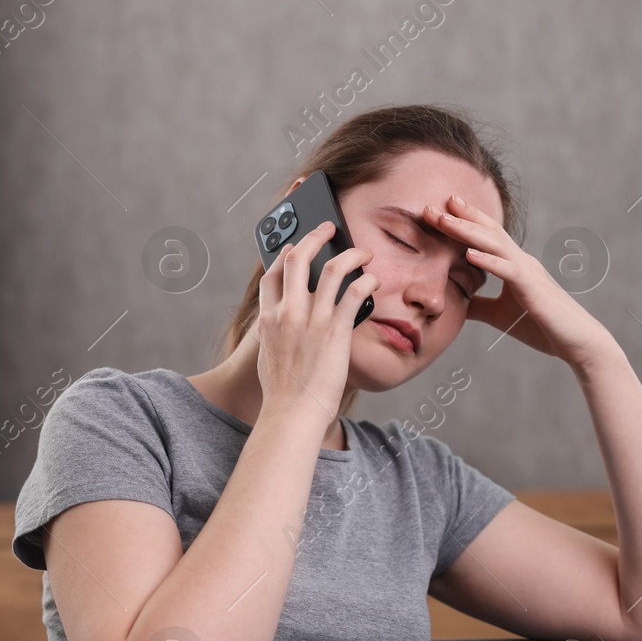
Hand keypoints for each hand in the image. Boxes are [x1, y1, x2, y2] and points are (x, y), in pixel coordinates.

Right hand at [254, 220, 379, 426]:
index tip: (296, 246)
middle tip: (329, 227)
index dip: (284, 253)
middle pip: (298, 258)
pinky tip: (373, 280)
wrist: (292, 413)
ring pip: (332, 268)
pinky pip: (354, 292)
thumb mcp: (269, 356)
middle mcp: (288, 313)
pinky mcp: (335, 330)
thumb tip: (285, 326)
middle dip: (315, 236)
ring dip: (351, 253)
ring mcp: (311, 320)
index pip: (272, 273)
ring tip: (363, 251)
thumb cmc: (284, 393)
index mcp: (268, 319)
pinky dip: (366, 279)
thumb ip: (275, 335)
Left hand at [422, 194, 613, 367]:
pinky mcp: (533, 290)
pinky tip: (469, 254)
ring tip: (443, 220)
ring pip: (495, 244)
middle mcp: (522, 262)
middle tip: (430, 205)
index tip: (438, 209)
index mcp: (514, 265)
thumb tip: (457, 302)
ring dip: (468, 231)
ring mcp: (529, 273)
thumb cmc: (543, 327)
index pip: (486, 237)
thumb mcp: (500, 315)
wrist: (577, 343)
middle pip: (487, 232)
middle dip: (460, 217)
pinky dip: (488, 261)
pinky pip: (509, 271)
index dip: (464, 221)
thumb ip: (479, 305)